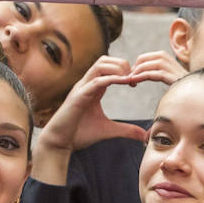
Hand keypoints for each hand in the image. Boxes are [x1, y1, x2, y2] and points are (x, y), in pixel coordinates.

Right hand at [38, 56, 176, 153]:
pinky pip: (96, 81)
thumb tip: (144, 136)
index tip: (137, 81)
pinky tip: (124, 82)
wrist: (59, 142)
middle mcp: (86, 84)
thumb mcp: (108, 130)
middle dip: (123, 64)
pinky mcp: (78, 96)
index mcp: (93, 87)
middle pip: (105, 60)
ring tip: (130, 79)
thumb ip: (126, 130)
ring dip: (118, 68)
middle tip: (135, 78)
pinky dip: (111, 79)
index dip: (125, 69)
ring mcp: (81, 88)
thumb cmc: (79, 134)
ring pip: (100, 65)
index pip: (109, 67)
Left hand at [128, 50, 187, 87]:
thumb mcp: (164, 71)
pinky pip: (148, 74)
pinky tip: (134, 82)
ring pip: (144, 67)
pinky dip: (139, 78)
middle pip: (141, 61)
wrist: (191, 87)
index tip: (131, 76)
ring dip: (135, 75)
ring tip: (130, 82)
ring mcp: (165, 65)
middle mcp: (164, 57)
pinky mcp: (166, 74)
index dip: (135, 66)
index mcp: (162, 54)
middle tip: (129, 80)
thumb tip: (137, 70)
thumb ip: (154, 68)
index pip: (142, 58)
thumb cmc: (177, 81)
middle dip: (133, 70)